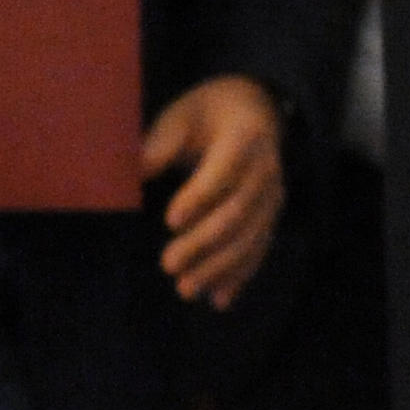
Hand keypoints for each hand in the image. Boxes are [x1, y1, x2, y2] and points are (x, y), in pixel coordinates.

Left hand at [141, 75, 283, 308]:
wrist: (258, 109)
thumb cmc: (210, 113)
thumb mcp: (183, 115)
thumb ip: (162, 143)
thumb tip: (136, 171)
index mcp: (245, 138)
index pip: (225, 171)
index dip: (200, 196)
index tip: (171, 220)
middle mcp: (266, 171)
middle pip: (239, 212)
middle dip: (205, 242)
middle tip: (168, 264)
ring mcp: (273, 197)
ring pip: (250, 237)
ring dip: (220, 267)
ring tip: (186, 289)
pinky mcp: (271, 216)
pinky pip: (260, 249)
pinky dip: (241, 276)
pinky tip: (219, 300)